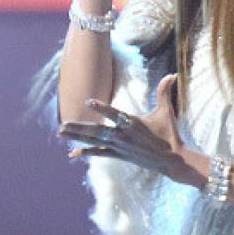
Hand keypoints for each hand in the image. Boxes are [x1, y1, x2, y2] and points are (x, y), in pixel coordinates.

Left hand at [58, 75, 203, 186]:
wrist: (172, 160)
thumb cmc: (168, 133)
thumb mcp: (166, 111)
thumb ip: (164, 92)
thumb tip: (173, 74)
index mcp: (133, 123)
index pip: (115, 113)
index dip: (102, 107)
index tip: (88, 101)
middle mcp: (123, 135)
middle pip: (97, 131)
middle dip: (78, 128)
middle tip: (62, 124)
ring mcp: (119, 147)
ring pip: (94, 141)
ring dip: (76, 137)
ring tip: (60, 133)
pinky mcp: (119, 155)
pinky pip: (99, 154)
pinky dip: (86, 153)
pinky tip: (72, 154)